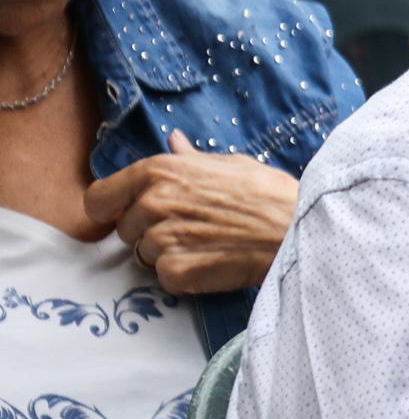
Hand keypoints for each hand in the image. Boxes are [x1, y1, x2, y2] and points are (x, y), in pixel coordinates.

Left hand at [85, 149, 295, 295]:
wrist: (300, 230)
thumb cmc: (270, 195)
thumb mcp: (230, 165)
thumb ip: (189, 158)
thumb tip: (174, 140)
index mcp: (159, 171)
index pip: (98, 198)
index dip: (112, 209)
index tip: (129, 215)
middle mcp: (153, 202)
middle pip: (125, 230)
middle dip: (151, 232)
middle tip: (193, 230)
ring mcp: (162, 238)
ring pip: (144, 255)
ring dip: (169, 256)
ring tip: (208, 246)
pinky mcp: (175, 271)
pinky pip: (164, 278)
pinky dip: (184, 277)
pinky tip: (212, 263)